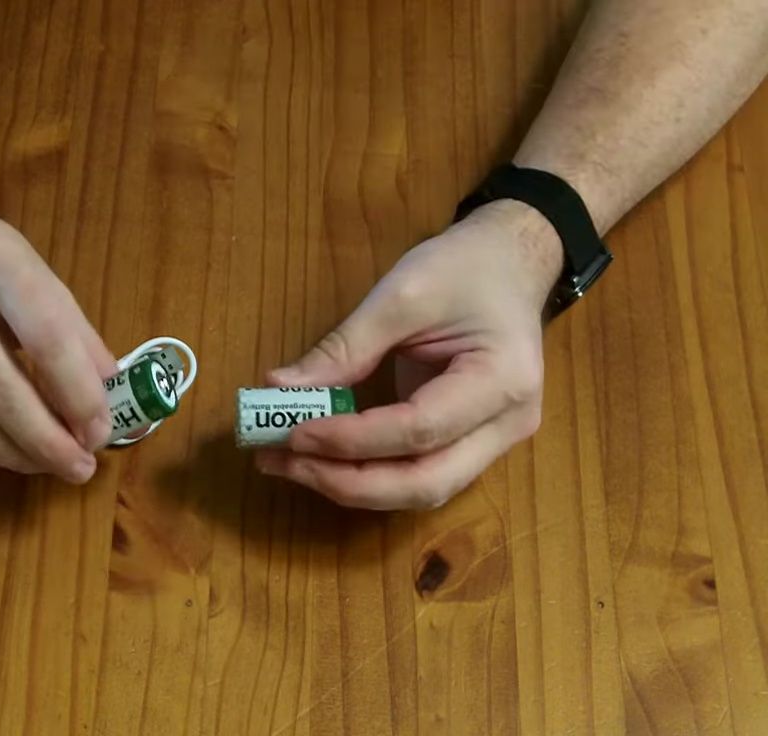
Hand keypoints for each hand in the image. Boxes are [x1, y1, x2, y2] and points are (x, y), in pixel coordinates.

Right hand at [0, 190, 117, 482]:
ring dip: (13, 453)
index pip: (45, 335)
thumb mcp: (30, 270)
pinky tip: (8, 449)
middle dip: (46, 440)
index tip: (100, 432)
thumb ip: (74, 331)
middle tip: (79, 467)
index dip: (78, 394)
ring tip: (48, 465)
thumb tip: (111, 398)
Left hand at [256, 201, 564, 509]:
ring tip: (290, 464)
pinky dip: (368, 475)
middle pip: (425, 483)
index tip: (292, 431)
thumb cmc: (465, 268)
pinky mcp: (472, 444)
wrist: (513, 263)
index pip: (418, 430)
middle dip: (347, 482)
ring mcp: (495, 442)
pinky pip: (418, 475)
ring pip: (421, 491)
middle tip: (283, 461)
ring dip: (352, 486)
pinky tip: (322, 461)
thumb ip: (345, 347)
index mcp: (502, 381)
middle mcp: (507, 426)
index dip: (351, 440)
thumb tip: (279, 389)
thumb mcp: (402, 294)